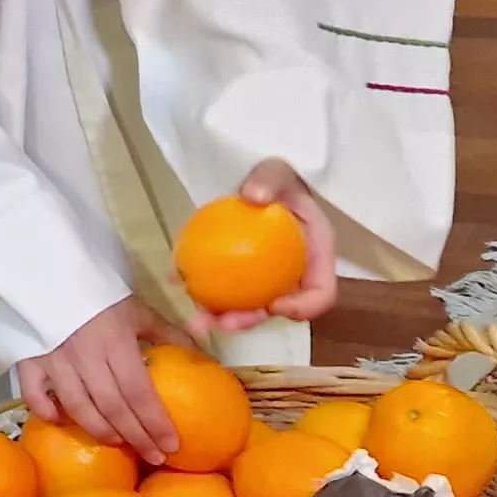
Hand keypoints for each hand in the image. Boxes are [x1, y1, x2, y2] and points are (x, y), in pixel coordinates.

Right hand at [18, 299, 194, 464]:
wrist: (52, 272)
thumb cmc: (101, 296)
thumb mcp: (138, 310)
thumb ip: (168, 334)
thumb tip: (203, 357)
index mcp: (115, 342)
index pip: (139, 392)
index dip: (156, 423)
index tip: (172, 444)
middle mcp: (85, 356)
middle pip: (112, 407)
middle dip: (136, 437)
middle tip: (154, 456)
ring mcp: (54, 360)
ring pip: (78, 408)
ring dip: (100, 431)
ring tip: (119, 443)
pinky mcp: (29, 360)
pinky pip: (34, 395)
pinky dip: (48, 412)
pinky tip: (62, 420)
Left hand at [202, 158, 342, 334]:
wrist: (254, 180)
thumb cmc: (277, 178)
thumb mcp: (279, 171)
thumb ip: (270, 179)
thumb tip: (254, 195)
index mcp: (315, 256)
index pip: (321, 293)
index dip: (304, 308)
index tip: (276, 307)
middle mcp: (292, 274)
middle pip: (278, 308)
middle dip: (251, 321)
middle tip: (224, 324)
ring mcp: (264, 276)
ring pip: (246, 305)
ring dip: (221, 317)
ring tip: (196, 320)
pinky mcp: (238, 272)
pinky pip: (221, 286)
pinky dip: (200, 287)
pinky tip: (176, 281)